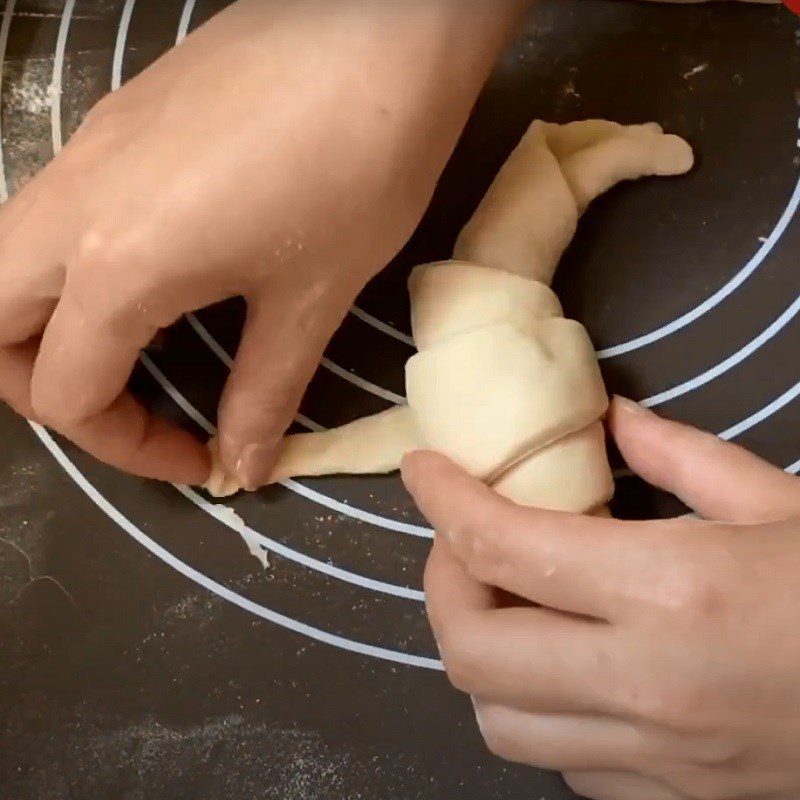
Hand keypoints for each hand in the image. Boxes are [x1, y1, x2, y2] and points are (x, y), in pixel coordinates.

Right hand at [0, 0, 522, 487]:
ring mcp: (84, 153)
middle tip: (134, 408)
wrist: (383, 27)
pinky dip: (77, 272)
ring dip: (52, 330)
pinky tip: (159, 279)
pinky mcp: (113, 123)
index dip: (127, 447)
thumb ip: (264, 393)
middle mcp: (72, 207)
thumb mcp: (311, 297)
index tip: (199, 459)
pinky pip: (53, 216)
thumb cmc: (359, 167)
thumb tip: (242, 465)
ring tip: (145, 354)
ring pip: (6, 265)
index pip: (66, 393)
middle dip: (49, 390)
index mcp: (115, 264)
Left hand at [402, 397, 799, 799]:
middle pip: (472, 653)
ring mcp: (656, 758)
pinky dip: (536, 705)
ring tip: (508, 601)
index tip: (421, 470)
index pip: (503, 548)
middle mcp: (645, 683)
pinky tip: (566, 663)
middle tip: (465, 543)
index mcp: (671, 591)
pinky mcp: (673, 799)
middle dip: (443, 588)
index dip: (443, 501)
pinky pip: (560, 761)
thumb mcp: (783, 503)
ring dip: (480, 654)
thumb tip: (612, 421)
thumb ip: (683, 457)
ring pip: (500, 721)